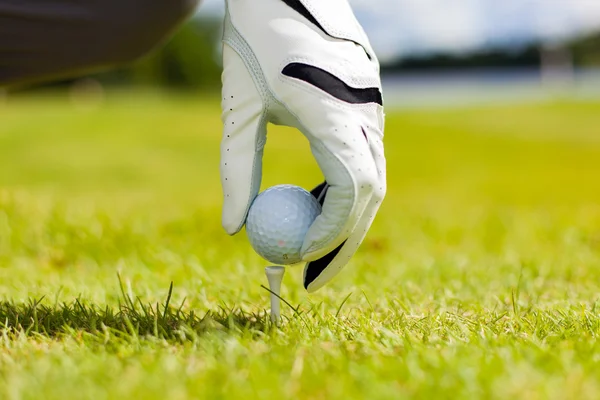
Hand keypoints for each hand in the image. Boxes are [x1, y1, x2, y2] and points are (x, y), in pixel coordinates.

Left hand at [220, 0, 386, 291]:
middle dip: (344, 241)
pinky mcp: (369, 99)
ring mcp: (373, 102)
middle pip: (370, 192)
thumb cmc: (252, 35)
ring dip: (346, 218)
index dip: (330, 234)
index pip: (351, 188)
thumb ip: (237, 168)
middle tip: (312, 276)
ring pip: (373, 177)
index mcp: (332, 106)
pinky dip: (346, 189)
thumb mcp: (238, 105)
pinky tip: (318, 203)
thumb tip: (235, 228)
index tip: (296, 260)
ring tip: (312, 247)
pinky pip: (366, 156)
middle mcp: (365, 107)